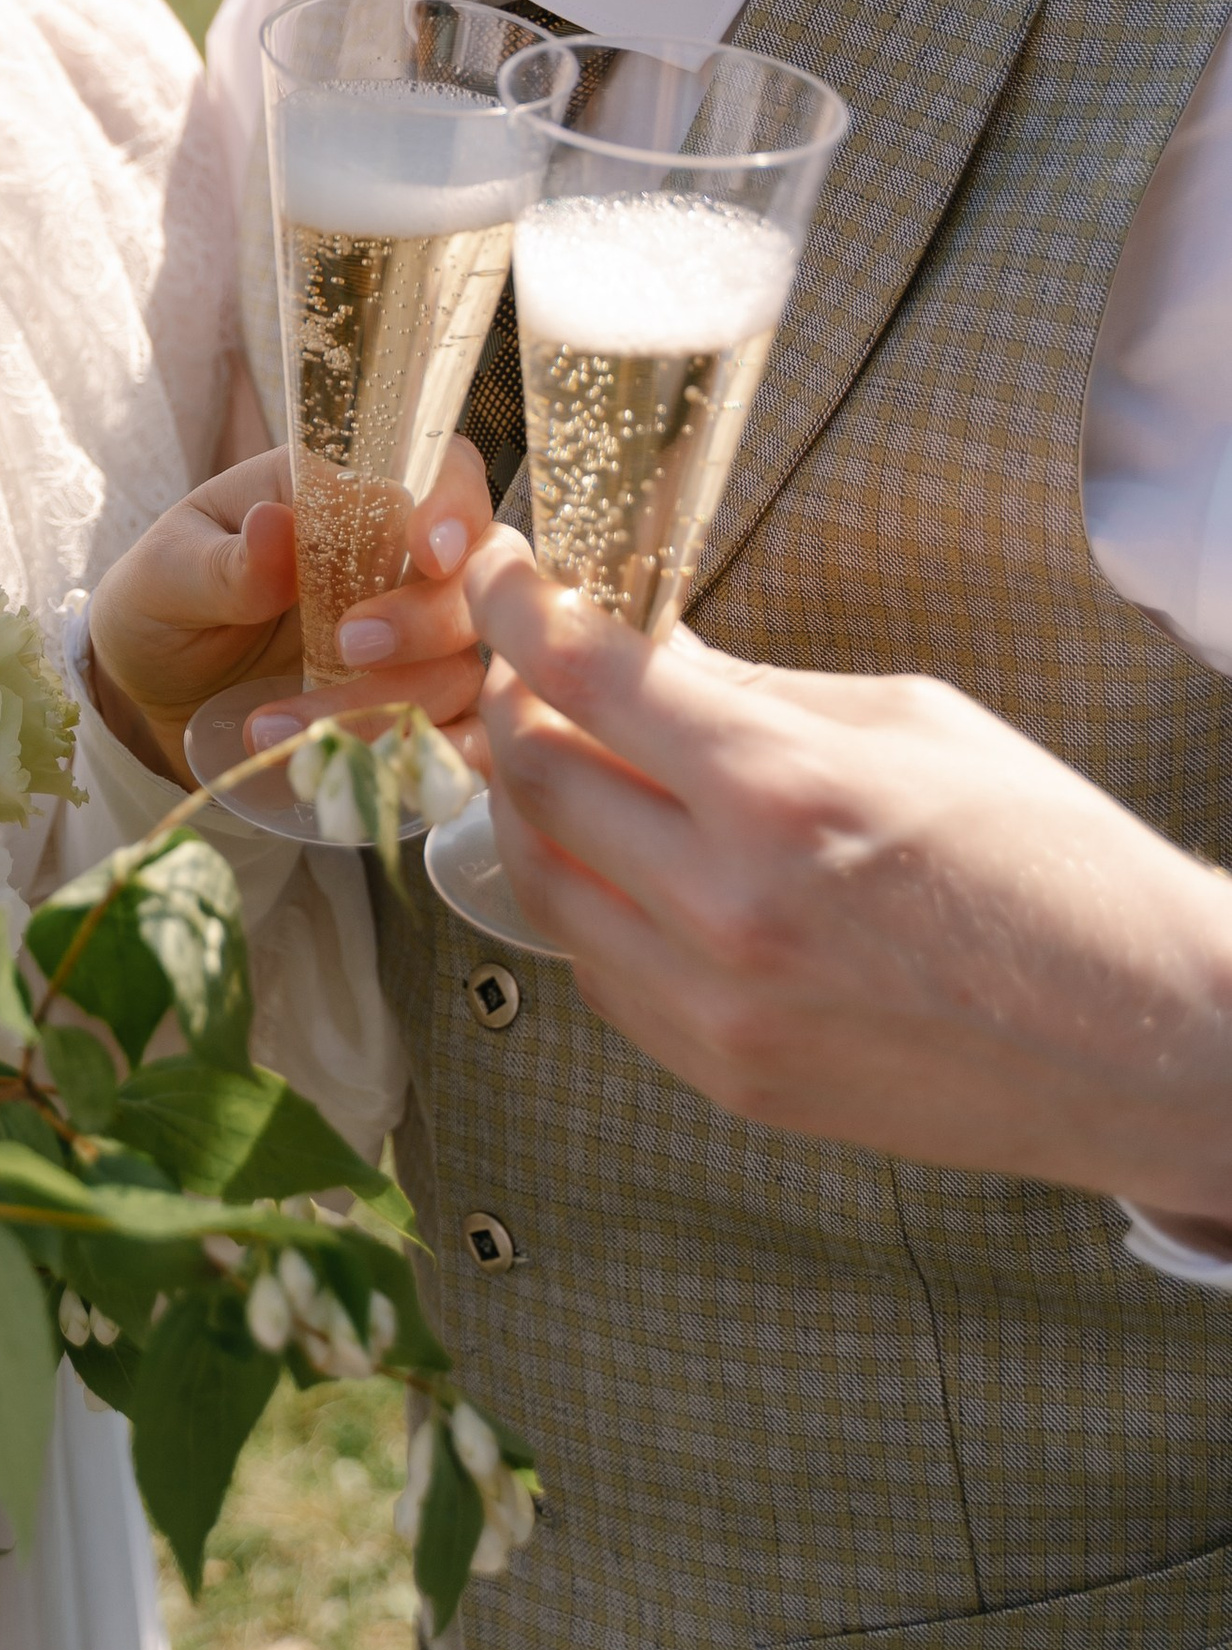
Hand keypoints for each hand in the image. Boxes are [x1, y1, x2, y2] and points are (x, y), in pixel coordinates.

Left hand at [88, 439, 495, 783]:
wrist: (148, 703)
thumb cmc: (161, 609)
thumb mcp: (166, 577)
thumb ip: (224, 562)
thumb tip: (277, 523)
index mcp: (345, 499)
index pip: (438, 469)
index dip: (455, 503)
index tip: (426, 551)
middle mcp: (397, 566)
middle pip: (478, 576)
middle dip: (427, 618)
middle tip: (348, 645)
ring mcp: (416, 648)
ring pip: (461, 668)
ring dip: (384, 706)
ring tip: (274, 728)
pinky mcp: (413, 718)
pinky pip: (463, 740)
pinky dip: (430, 759)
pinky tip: (363, 773)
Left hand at [469, 548, 1231, 1216]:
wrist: (1149, 1040)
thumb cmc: (1053, 862)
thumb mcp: (910, 721)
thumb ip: (753, 689)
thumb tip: (641, 648)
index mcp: (780, 790)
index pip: (580, 673)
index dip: (515, 604)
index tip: (499, 572)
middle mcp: (727, 906)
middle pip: (532, 775)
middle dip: (514, 698)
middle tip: (534, 663)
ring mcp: (718, 1008)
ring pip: (540, 883)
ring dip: (533, 806)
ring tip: (569, 755)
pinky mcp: (726, 1076)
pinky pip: (597, 971)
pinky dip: (590, 901)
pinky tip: (632, 861)